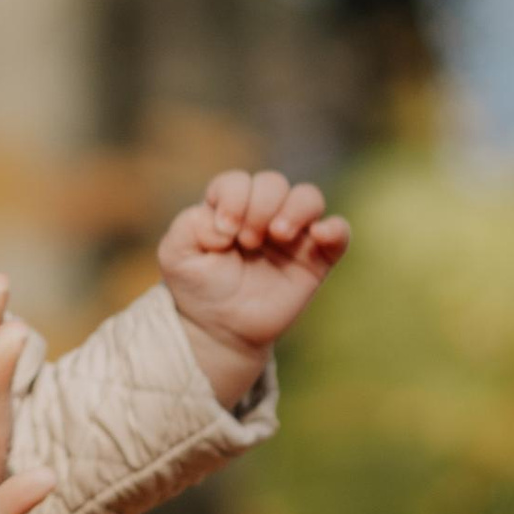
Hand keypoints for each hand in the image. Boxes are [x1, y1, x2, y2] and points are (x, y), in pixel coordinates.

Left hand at [157, 169, 348, 402]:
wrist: (220, 331)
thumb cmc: (198, 288)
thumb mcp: (175, 254)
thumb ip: (188, 224)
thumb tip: (227, 223)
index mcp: (231, 207)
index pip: (238, 182)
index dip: (233, 198)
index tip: (223, 232)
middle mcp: (264, 214)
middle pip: (273, 182)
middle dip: (260, 206)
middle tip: (247, 241)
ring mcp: (293, 234)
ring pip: (308, 197)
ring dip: (294, 209)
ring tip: (278, 235)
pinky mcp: (316, 258)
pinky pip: (339, 232)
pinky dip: (335, 228)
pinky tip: (318, 235)